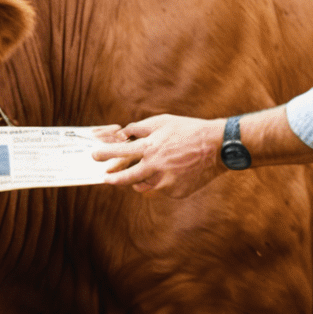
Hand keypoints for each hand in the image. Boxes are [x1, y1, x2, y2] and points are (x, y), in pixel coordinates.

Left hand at [92, 115, 226, 198]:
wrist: (218, 147)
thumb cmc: (189, 130)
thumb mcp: (163, 122)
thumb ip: (140, 128)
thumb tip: (123, 134)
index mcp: (151, 148)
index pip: (122, 152)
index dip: (106, 154)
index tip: (94, 156)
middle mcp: (156, 167)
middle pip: (127, 178)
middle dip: (114, 179)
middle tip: (105, 178)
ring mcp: (166, 182)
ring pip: (143, 186)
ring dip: (140, 180)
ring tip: (149, 170)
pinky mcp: (176, 192)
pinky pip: (161, 189)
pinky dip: (161, 182)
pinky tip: (173, 172)